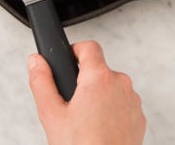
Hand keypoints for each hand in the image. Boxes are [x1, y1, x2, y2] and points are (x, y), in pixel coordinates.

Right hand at [28, 40, 145, 144]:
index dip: (75, 50)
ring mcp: (132, 101)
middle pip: (99, 69)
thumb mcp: (51, 114)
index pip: (89, 46)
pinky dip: (111, 111)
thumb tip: (36, 62)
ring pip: (111, 87)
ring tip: (85, 122)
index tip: (68, 60)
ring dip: (98, 97)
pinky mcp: (139, 117)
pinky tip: (99, 128)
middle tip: (71, 104)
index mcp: (99, 78)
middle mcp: (121, 84)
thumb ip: (41, 81)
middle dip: (84, 81)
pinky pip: (122, 104)